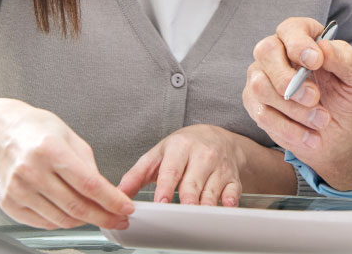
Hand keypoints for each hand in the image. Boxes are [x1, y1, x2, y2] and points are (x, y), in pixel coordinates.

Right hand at [0, 94, 133, 229]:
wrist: (2, 134)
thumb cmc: (38, 131)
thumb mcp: (71, 138)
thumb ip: (89, 167)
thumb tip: (106, 194)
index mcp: (50, 150)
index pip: (89, 184)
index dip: (111, 201)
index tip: (126, 208)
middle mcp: (31, 170)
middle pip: (76, 206)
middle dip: (103, 217)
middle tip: (118, 220)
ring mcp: (18, 189)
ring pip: (61, 219)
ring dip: (84, 222)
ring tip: (97, 216)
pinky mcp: (9, 203)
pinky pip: (43, 223)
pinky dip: (62, 222)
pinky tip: (71, 214)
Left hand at [117, 125, 247, 205]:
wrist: (216, 136)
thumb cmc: (183, 148)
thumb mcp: (158, 154)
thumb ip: (137, 174)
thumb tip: (118, 193)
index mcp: (179, 147)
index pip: (171, 169)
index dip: (166, 186)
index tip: (161, 201)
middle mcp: (201, 155)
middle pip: (193, 181)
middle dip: (188, 197)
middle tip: (183, 211)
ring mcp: (219, 166)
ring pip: (213, 188)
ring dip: (207, 203)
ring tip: (200, 214)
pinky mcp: (232, 177)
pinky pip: (234, 190)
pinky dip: (231, 199)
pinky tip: (227, 206)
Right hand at [242, 17, 351, 191]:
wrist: (339, 131)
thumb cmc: (347, 94)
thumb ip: (347, 59)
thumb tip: (325, 48)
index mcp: (302, 36)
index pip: (290, 29)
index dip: (299, 44)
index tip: (316, 62)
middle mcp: (276, 53)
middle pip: (265, 52)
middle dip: (289, 78)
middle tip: (315, 97)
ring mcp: (261, 77)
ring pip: (261, 86)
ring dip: (294, 109)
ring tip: (322, 120)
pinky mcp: (256, 105)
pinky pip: (262, 115)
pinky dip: (290, 130)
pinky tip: (312, 137)